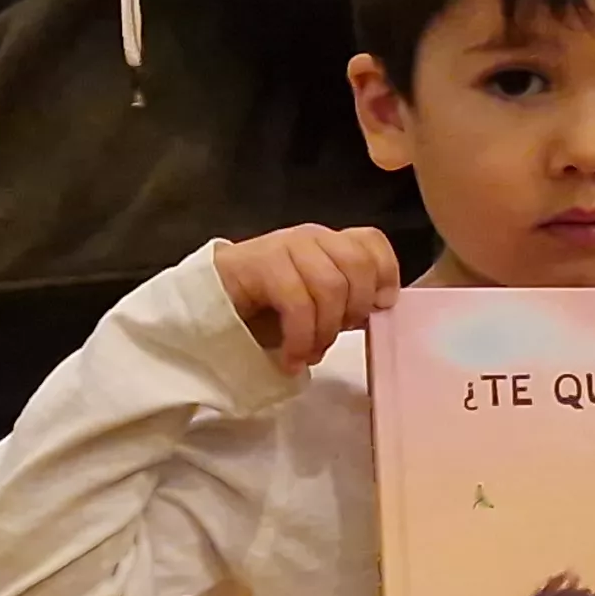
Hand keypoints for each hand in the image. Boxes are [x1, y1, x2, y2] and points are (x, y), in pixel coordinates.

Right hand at [212, 225, 399, 374]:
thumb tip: (375, 312)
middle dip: (355, 309)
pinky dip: (300, 337)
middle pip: (357, 264)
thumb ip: (344, 300)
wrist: (208, 305)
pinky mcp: (261, 263)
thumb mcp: (315, 303)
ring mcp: (285, 246)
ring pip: (330, 286)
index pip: (370, 241)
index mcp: (330, 243)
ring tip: (310, 354)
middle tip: (337, 337)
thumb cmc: (266, 308)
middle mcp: (311, 237)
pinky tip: (292, 358)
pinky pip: (297, 302)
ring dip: (324, 330)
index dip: (385, 273)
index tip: (380, 307)